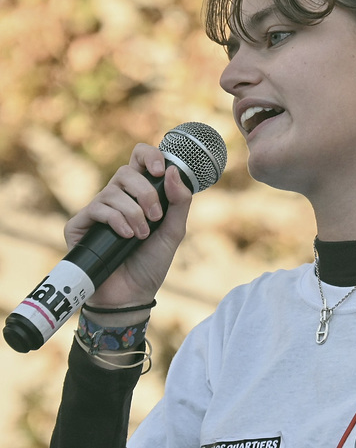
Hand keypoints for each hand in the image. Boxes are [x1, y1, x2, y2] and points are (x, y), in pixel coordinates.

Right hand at [64, 143, 193, 313]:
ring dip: (133, 213)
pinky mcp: (79, 226)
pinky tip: (126, 236)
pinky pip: (97, 209)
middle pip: (126, 172)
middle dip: (146, 193)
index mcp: (139, 194)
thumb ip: (179, 202)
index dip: (149, 156)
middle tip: (155, 217)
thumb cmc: (151, 263)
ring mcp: (97, 211)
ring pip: (112, 191)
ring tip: (141, 235)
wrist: (131, 295)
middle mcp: (116, 198)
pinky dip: (117, 221)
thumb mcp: (174, 231)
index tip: (161, 170)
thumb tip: (173, 171)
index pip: (139, 158)